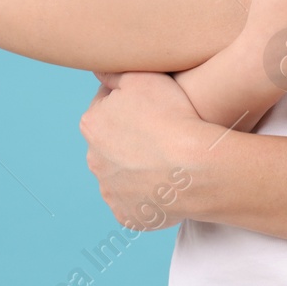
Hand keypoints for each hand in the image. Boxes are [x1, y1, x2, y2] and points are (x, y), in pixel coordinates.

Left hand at [79, 70, 213, 230]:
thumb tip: (97, 70)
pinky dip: (150, 194)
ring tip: (171, 160)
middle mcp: (94, 161)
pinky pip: (138, 203)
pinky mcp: (129, 216)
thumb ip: (114, 72)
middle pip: (113, 144)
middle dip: (132, 139)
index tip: (154, 106)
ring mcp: (111, 192)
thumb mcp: (142, 77)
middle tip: (164, 132)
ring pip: (124, 175)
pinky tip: (170, 184)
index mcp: (92, 125)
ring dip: (140, 168)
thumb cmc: (171, 116)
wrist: (194, 166)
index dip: (132, 104)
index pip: (107, 108)